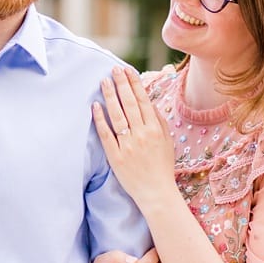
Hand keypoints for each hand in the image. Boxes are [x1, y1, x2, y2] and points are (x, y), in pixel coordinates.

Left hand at [93, 67, 174, 205]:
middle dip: (121, 84)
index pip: (144, 101)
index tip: (128, 71)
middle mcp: (142, 134)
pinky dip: (100, 120)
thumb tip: (150, 104)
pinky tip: (95, 107)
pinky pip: (106, 134)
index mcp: (156, 129)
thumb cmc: (162, 167)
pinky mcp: (116, 156)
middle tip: (113, 69)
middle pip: (130, 104)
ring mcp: (128, 145)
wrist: (156, 193)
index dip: (135, 84)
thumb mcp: (167, 142)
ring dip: (110, 96)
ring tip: (104, 82)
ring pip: (117, 115)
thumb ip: (159, 122)